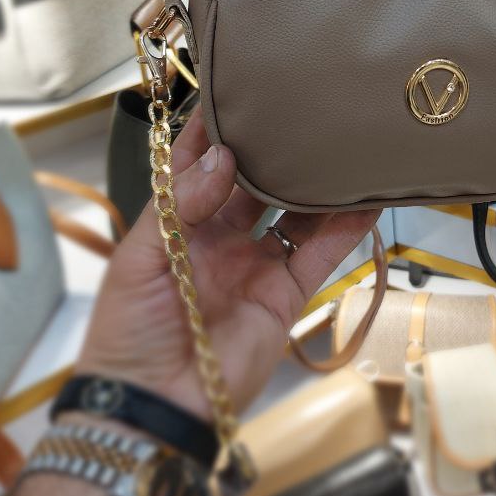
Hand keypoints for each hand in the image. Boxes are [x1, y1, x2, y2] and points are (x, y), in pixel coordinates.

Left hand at [78, 110, 379, 419]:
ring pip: (294, 212)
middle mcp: (221, 238)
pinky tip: (365, 195)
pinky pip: (320, 254)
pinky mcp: (286, 295)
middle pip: (254, 182)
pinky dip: (345, 227)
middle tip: (302, 106)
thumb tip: (224, 157)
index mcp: (177, 224)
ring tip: (342, 140)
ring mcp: (257, 265)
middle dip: (274, 148)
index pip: (199, 166)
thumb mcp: (139, 259)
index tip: (238, 89)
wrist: (152, 407)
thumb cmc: (129, 329)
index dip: (216, 131)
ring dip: (315, 182)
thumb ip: (179, 205)